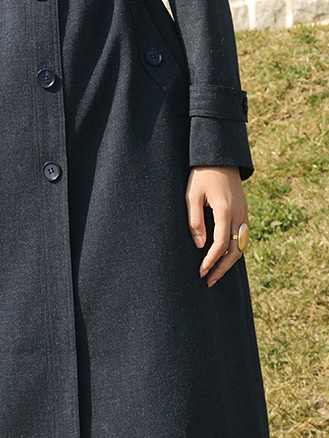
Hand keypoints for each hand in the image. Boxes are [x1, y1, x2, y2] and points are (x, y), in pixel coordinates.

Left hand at [186, 166, 248, 287]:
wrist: (220, 156)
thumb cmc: (201, 174)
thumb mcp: (192, 195)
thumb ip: (195, 221)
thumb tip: (200, 246)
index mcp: (225, 210)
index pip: (221, 244)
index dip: (211, 261)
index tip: (201, 272)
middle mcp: (239, 214)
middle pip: (236, 250)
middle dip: (222, 268)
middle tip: (208, 281)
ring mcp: (244, 213)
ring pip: (242, 244)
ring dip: (230, 261)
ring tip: (215, 273)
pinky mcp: (244, 211)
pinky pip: (243, 235)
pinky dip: (235, 249)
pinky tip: (224, 256)